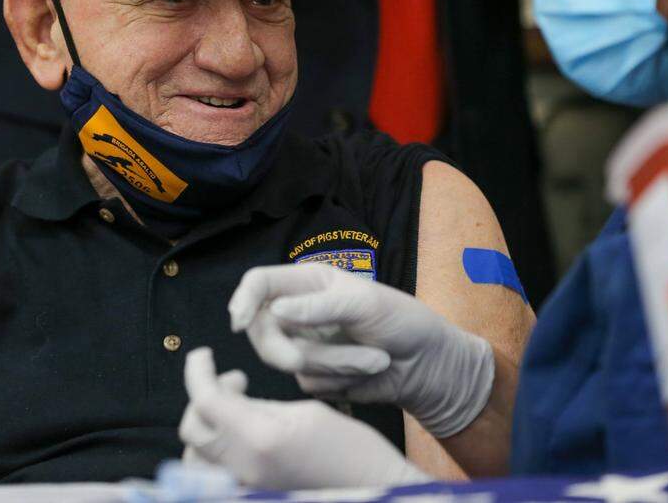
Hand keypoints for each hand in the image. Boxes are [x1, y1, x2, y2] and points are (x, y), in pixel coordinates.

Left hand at [180, 347, 429, 489]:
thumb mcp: (306, 412)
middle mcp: (245, 468)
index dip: (197, 372)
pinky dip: (215, 451)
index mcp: (261, 438)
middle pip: (192, 430)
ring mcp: (246, 487)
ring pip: (196, 456)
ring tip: (237, 408)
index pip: (206, 400)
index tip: (202, 355)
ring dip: (206, 427)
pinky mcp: (253, 495)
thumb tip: (230, 399)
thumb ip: (259, 406)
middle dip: (203, 398)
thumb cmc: (354, 449)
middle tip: (235, 381)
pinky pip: (214, 474)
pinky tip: (243, 434)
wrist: (375, 491)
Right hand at [228, 264, 494, 437]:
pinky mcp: (315, 376)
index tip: (240, 322)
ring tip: (374, 359)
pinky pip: (308, 384)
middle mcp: (299, 311)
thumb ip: (320, 307)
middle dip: (287, 349)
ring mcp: (304, 345)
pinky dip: (340, 380)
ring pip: (289, 361)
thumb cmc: (402, 321)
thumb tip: (275, 310)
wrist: (428, 365)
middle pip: (261, 330)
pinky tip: (367, 372)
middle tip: (309, 359)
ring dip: (335, 365)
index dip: (243, 300)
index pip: (258, 284)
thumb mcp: (365, 304)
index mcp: (307, 282)